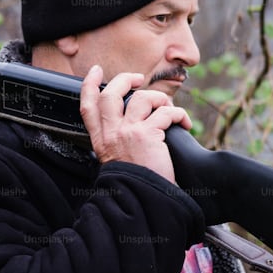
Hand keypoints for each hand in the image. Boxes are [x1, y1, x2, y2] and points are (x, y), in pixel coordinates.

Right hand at [79, 65, 191, 183]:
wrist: (143, 200)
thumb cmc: (136, 182)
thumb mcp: (117, 160)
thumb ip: (118, 139)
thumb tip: (134, 117)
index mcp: (101, 139)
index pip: (88, 106)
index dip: (90, 85)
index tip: (95, 72)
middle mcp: (111, 133)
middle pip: (112, 94)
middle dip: (125, 79)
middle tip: (138, 79)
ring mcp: (128, 132)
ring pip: (142, 98)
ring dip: (160, 99)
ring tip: (168, 110)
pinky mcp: (148, 135)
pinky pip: (166, 112)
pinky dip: (179, 115)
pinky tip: (185, 123)